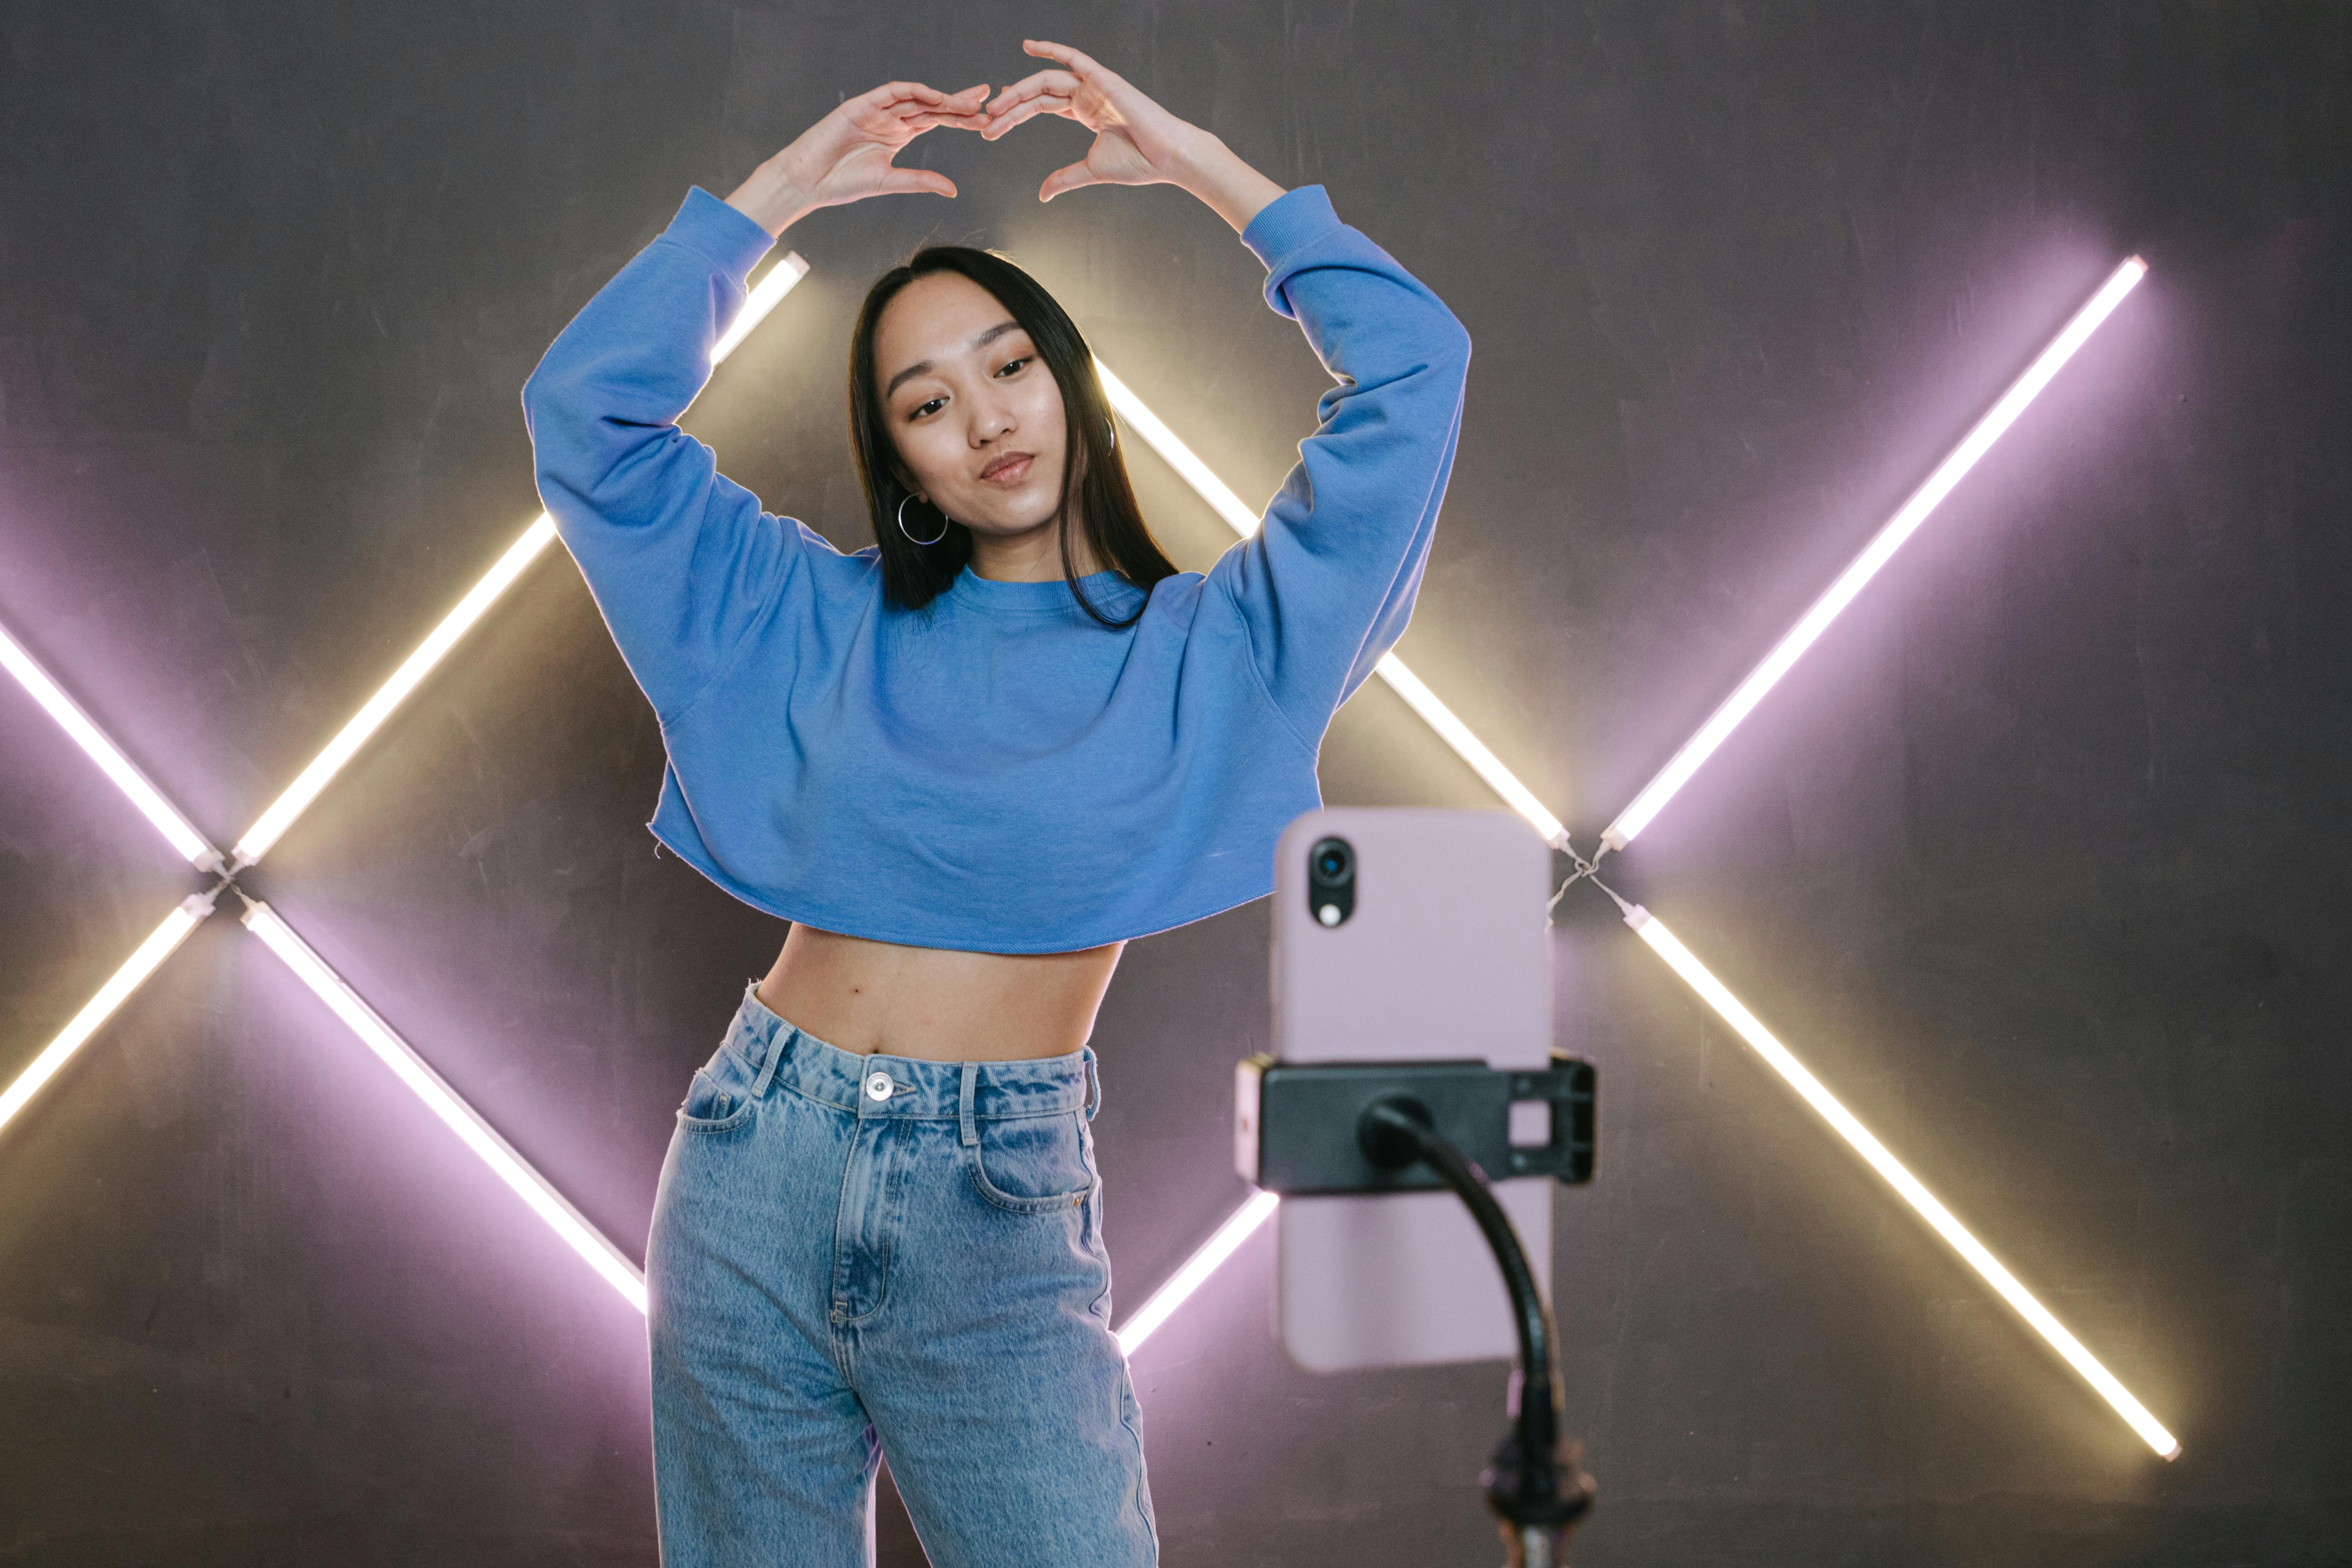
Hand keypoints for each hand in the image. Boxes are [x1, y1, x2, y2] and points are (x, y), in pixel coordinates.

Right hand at [727, 81, 992, 236]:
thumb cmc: (844, 182)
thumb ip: (921, 180)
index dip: (961, 118)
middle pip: (931, 105)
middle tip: (988, 99)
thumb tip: (953, 189)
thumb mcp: (890, 181)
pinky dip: (912, 91)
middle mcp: (891, 119)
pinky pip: (891, 91)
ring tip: (967, 101)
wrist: (809, 180)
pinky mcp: (861, 104)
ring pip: (915, 97)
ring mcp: (877, 110)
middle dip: (959, 102)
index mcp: (899, 135)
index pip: (937, 121)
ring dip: (941, 97)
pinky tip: (934, 96)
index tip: (986, 120)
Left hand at [984, 40, 1283, 232]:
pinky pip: (1074, 58)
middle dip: (1010, 106)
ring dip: (1019, 91)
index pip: (1041, 106)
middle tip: (984, 119)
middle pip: (1038, 94)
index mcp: (1085, 111)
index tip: (992, 125)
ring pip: (1046, 81)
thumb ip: (1065, 178)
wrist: (1167, 158)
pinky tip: (1028, 46)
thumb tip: (1042, 195)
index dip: (1016, 113)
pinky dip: (1052, 49)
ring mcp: (1095, 84)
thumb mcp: (1091, 171)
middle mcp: (1087, 94)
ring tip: (995, 105)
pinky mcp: (1103, 79)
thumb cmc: (1139, 163)